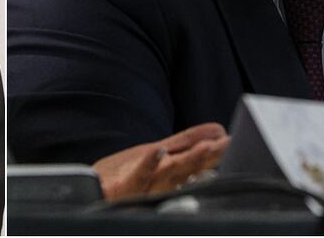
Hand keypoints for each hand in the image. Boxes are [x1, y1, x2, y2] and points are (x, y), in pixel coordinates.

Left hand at [91, 123, 229, 201]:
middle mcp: (159, 181)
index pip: (196, 158)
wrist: (88, 193)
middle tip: (231, 145)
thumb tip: (217, 130)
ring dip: (188, 162)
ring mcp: (142, 185)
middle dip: (210, 157)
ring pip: (170, 173)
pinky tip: (158, 151)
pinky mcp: (122, 187)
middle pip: (188, 167)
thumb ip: (186, 144)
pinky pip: (137, 176)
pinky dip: (148, 164)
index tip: (236, 139)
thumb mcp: (156, 157)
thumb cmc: (123, 177)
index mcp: (169, 172)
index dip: (215, 150)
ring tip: (206, 150)